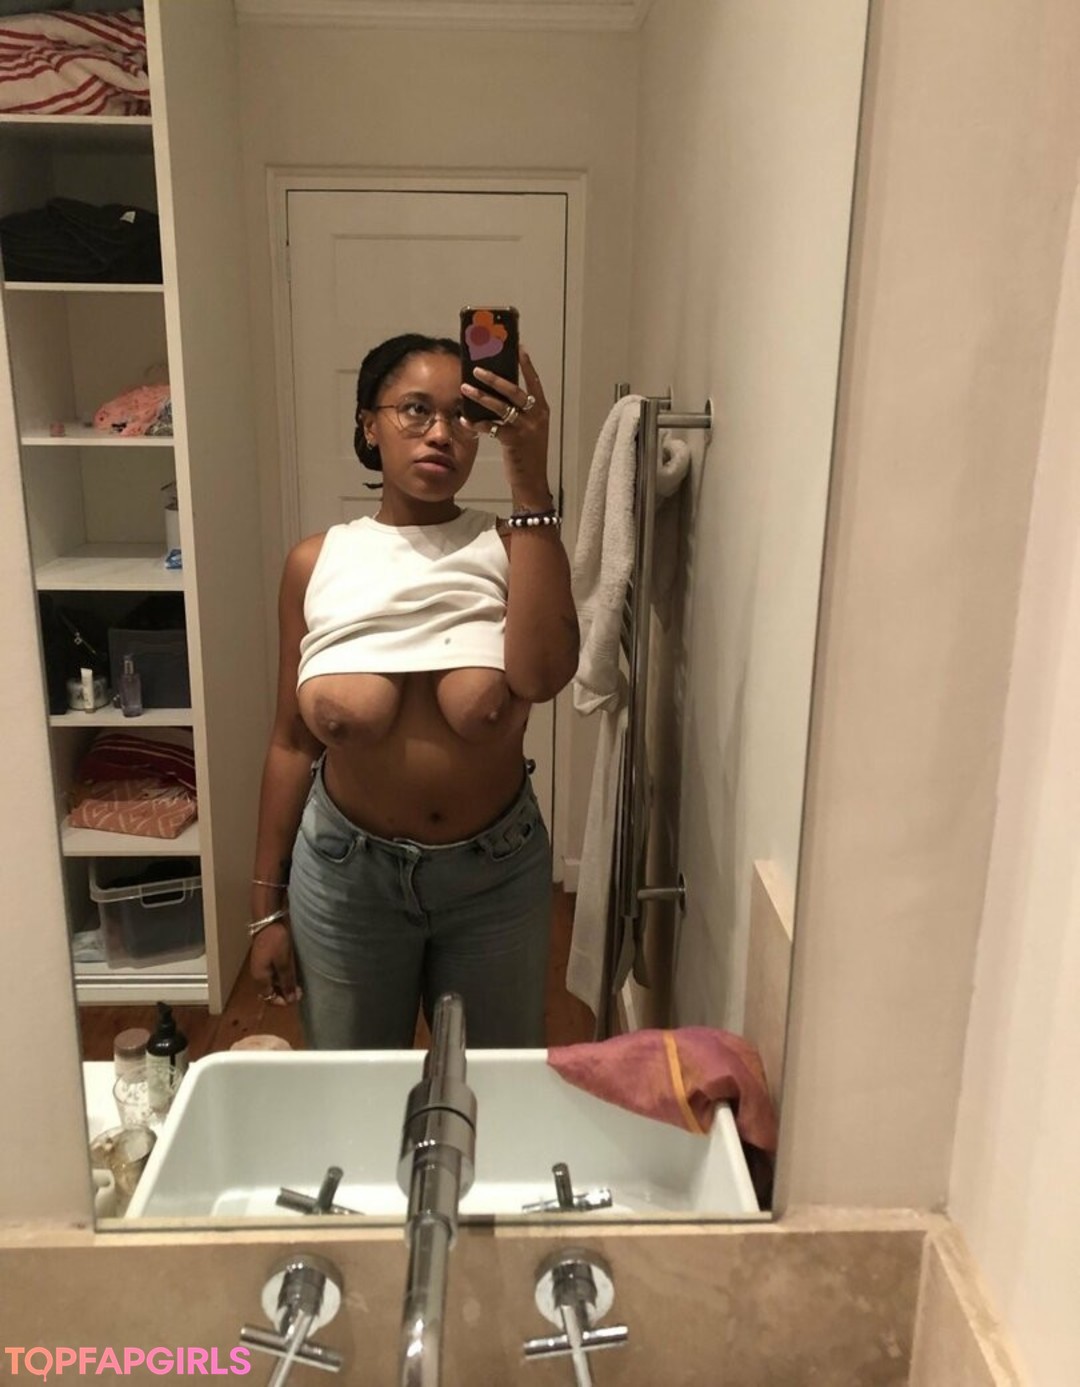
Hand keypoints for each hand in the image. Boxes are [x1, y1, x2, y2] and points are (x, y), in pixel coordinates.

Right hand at [250, 921, 301, 1005]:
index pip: (269, 998)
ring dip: (283, 984)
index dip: (283, 1001)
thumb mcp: (285, 963)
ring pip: (271, 982)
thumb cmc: (277, 942)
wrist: (269, 921)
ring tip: (298, 981)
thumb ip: (287, 982)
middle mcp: (257, 974)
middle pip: (269, 991)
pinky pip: (272, 972)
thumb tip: (290, 1000)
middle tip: (299, 989)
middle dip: (284, 993)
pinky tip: (292, 971)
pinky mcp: (264, 958)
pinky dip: (281, 975)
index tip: (297, 996)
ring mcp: (260, 965)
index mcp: (260, 978)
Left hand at [462, 345, 551, 508]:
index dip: (526, 365)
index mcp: (542, 410)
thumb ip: (519, 412)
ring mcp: (526, 429)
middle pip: (514, 391)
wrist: (531, 481)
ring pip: (500, 407)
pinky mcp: (513, 442)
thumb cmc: (527, 454)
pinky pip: (491, 428)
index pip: (534, 382)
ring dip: (480, 397)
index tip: (517, 348)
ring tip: (465, 388)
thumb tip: (497, 394)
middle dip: (494, 378)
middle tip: (477, 368)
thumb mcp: (529, 429)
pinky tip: (464, 419)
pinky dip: (476, 423)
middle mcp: (536, 417)